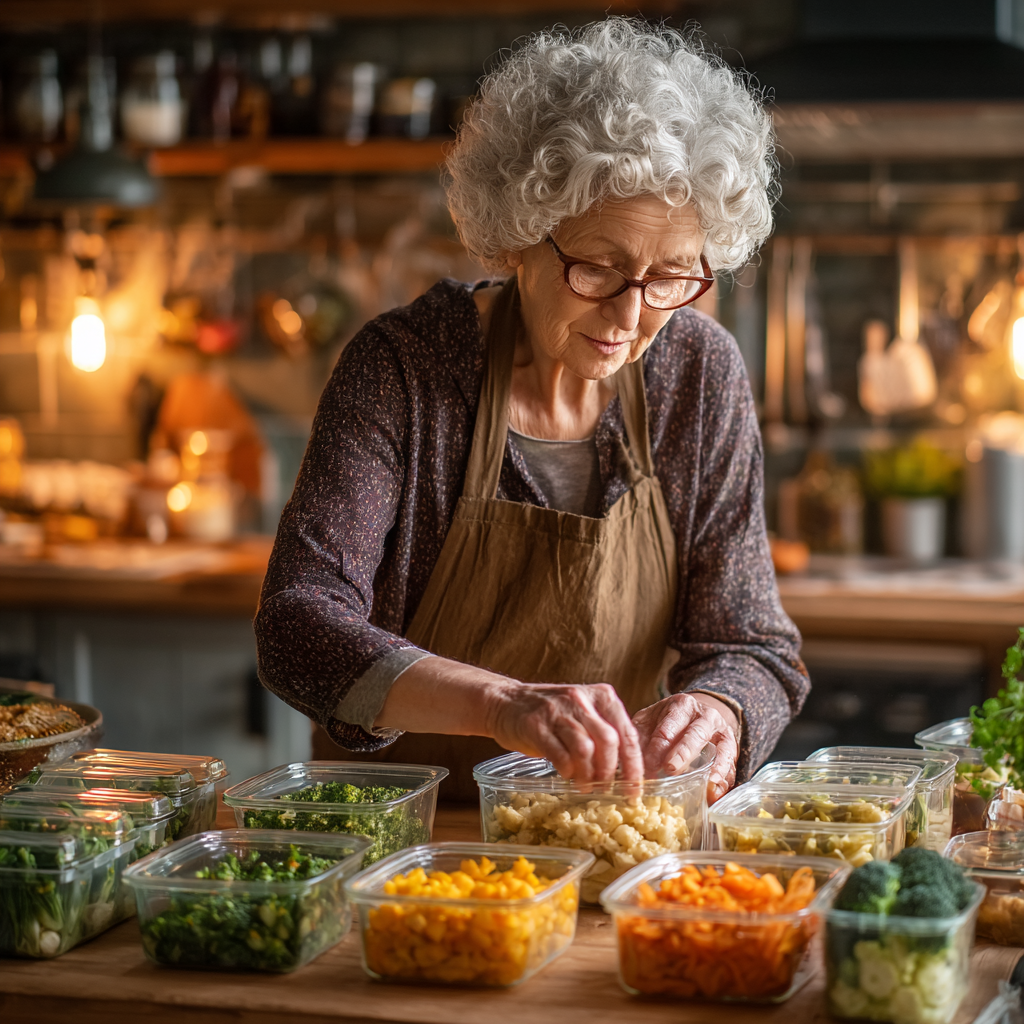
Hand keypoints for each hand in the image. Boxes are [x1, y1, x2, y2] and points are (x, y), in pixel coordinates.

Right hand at [486, 681, 642, 782]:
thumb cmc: (551, 714)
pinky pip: (558, 753)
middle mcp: (581, 699)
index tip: (635, 790)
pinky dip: (566, 769)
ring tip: (585, 786)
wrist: (506, 701)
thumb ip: (604, 732)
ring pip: (584, 748)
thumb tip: (629, 772)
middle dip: (609, 771)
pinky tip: (566, 774)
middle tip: (605, 789)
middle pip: (608, 741)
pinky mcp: (535, 724)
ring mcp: (557, 710)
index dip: (634, 766)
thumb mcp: (583, 713)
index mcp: (601, 696)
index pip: (627, 733)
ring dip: (587, 774)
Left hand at [631, 692, 738, 801]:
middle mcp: (704, 715)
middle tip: (670, 769)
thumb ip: (639, 738)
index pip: (667, 726)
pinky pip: (731, 764)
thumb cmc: (666, 721)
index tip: (646, 765)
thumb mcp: (650, 721)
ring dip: (715, 767)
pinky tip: (717, 792)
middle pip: (695, 734)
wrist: (695, 714)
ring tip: (708, 784)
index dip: (656, 746)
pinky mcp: (730, 749)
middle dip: (683, 752)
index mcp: (681, 706)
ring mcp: (721, 732)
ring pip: (721, 748)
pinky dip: (725, 779)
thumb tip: (624, 763)